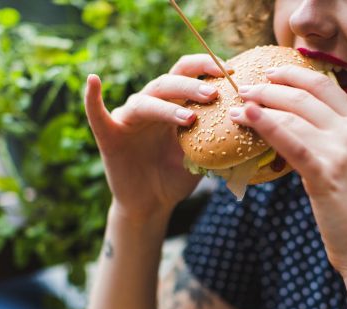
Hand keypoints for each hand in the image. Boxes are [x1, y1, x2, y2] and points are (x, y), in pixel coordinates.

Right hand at [84, 55, 231, 221]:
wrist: (152, 203)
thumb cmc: (177, 175)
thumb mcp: (203, 154)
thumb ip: (219, 137)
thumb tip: (254, 123)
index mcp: (173, 102)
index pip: (188, 73)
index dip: (206, 67)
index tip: (230, 69)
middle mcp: (151, 104)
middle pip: (169, 83)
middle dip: (192, 86)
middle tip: (215, 93)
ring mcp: (129, 118)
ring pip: (146, 100)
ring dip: (168, 105)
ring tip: (191, 117)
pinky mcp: (109, 135)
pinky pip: (97, 114)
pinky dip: (92, 98)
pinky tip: (93, 81)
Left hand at [229, 66, 346, 275]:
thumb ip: (331, 141)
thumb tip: (295, 128)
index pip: (324, 84)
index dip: (293, 74)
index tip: (269, 72)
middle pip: (304, 96)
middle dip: (270, 87)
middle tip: (243, 87)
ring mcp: (342, 151)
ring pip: (294, 115)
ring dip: (260, 105)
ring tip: (237, 105)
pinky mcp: (327, 173)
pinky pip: (290, 142)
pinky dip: (266, 125)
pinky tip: (247, 117)